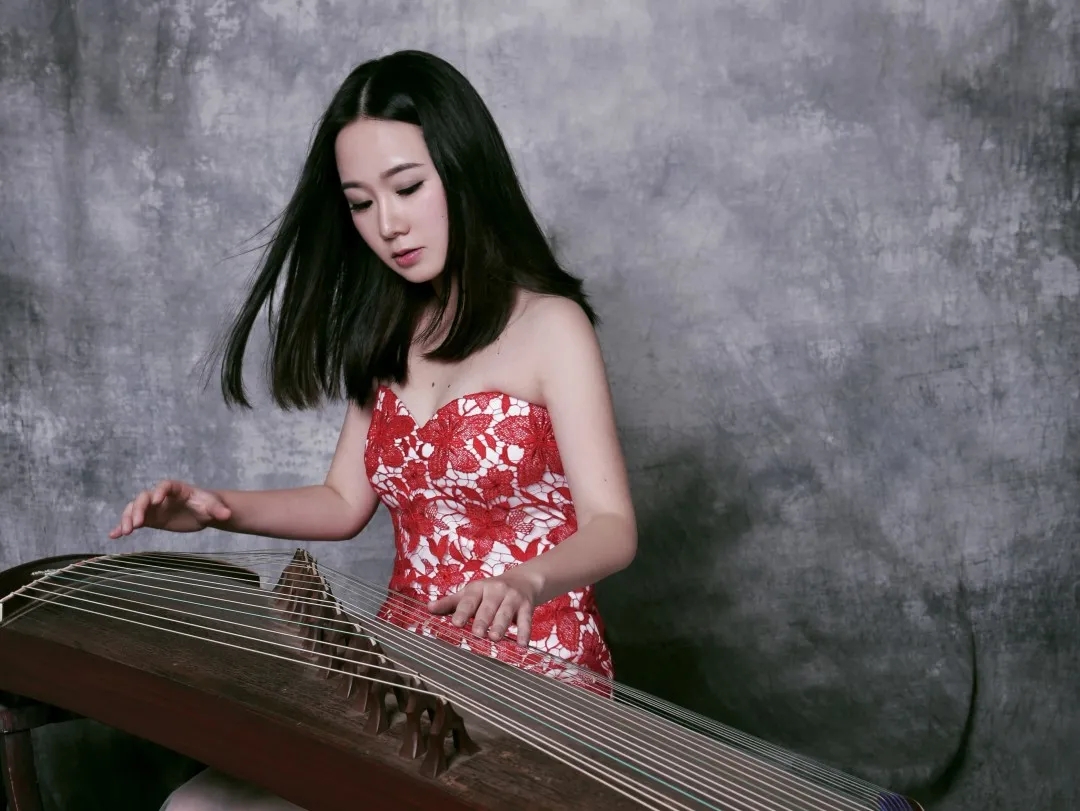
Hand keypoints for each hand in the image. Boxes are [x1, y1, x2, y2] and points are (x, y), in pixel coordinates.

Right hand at [108, 479, 230, 538]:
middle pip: (144, 497)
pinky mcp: (150, 519)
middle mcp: (160, 496)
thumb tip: (227, 515)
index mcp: (177, 488)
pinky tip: (114, 536)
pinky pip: (133, 521)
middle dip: (138, 509)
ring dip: (127, 518)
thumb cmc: (208, 505)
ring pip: (134, 508)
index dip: (160, 491)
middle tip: (136, 524)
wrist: (204, 512)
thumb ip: (219, 510)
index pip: (165, 486)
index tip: (157, 500)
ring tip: (125, 532)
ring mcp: (153, 507)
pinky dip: (122, 527)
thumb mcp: (214, 507)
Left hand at [428, 571, 541, 646]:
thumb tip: (428, 608)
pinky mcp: (527, 606)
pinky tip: (522, 644)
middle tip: (477, 633)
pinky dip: (524, 632)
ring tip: (495, 638)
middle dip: (482, 620)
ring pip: (506, 612)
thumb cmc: (490, 592)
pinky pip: (526, 620)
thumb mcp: (471, 593)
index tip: (456, 623)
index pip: (469, 600)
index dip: (462, 611)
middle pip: (488, 606)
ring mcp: (512, 597)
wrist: (523, 581)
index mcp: (478, 588)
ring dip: (501, 625)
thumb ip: (451, 603)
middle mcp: (496, 590)